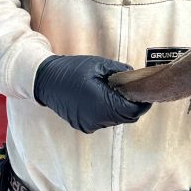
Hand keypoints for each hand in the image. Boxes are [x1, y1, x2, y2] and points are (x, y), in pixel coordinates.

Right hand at [34, 55, 150, 132]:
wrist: (45, 80)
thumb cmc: (71, 70)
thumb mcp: (99, 65)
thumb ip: (121, 72)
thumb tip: (134, 78)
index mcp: (101, 104)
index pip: (132, 111)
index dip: (142, 102)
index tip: (146, 92)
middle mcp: (96, 119)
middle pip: (126, 117)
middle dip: (132, 104)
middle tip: (132, 89)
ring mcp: (89, 124)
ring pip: (115, 120)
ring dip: (120, 108)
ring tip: (115, 91)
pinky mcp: (83, 125)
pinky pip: (103, 120)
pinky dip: (108, 111)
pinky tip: (103, 97)